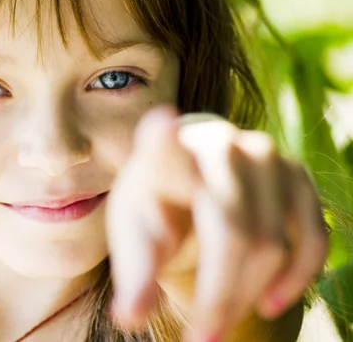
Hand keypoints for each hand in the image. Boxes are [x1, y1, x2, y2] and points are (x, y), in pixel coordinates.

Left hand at [106, 105, 327, 340]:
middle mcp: (218, 143)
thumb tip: (131, 317)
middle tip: (200, 341)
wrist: (193, 181)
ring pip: (271, 243)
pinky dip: (296, 277)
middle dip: (219, 295)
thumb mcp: (135, 237)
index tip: (160, 123)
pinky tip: (269, 301)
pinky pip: (312, 237)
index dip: (162, 136)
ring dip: (247, 295)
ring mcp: (266, 156)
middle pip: (230, 231)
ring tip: (220, 326)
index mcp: (163, 153)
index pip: (161, 143)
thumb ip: (134, 273)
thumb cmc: (157, 210)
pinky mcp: (297, 176)